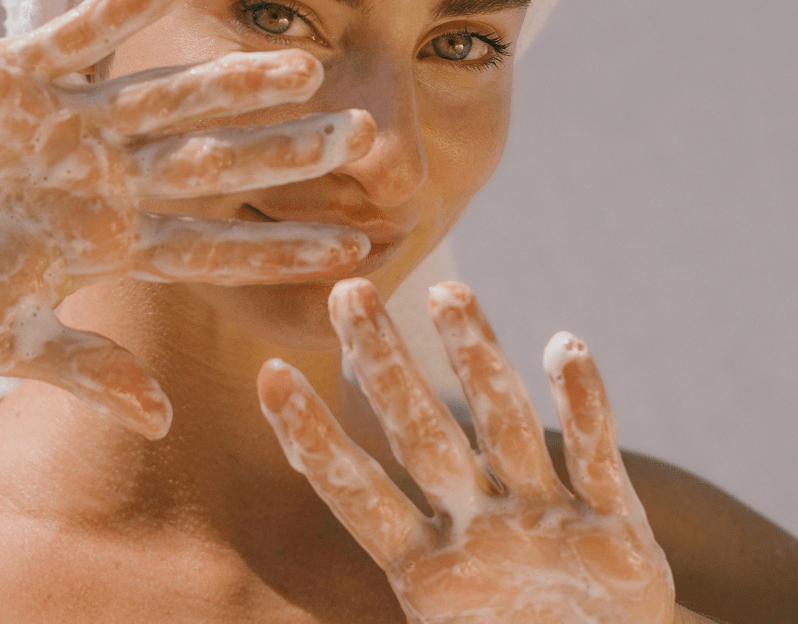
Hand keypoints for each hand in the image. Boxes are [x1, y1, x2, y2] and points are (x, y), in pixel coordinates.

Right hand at [0, 0, 373, 437]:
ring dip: (232, 83)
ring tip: (304, 70)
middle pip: (215, 162)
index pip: (214, 245)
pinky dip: (125, 11)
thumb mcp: (7, 342)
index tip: (355, 251)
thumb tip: (160, 421)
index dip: (281, 248)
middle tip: (367, 143)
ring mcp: (72, 119)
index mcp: (112, 237)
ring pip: (169, 96)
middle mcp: (110, 172)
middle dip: (287, 154)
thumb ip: (86, 370)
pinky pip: (83, 35)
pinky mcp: (20, 71)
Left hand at [259, 279, 675, 621]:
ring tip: (447, 289)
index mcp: (425, 570)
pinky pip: (593, 458)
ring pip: (504, 424)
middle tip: (348, 291)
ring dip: (478, 359)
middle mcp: (478, 527)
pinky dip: (584, 408)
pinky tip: (564, 349)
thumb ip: (406, 605)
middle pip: (421, 432)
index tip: (269, 372)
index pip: (356, 494)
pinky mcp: (614, 528)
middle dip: (385, 363)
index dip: (314, 437)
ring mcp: (543, 519)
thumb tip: (264, 623)